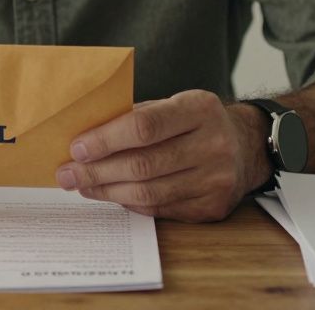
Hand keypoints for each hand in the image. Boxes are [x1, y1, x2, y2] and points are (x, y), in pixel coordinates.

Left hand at [54, 90, 266, 221]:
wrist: (247, 146)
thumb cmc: (196, 122)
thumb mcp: (174, 105)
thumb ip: (135, 117)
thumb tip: (83, 136)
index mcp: (199, 109)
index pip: (144, 126)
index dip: (106, 139)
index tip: (76, 148)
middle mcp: (213, 144)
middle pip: (143, 165)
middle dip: (97, 171)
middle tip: (67, 174)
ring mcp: (216, 179)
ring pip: (149, 193)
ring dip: (107, 191)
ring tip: (83, 186)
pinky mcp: (213, 207)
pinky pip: (160, 210)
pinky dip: (130, 203)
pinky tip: (111, 194)